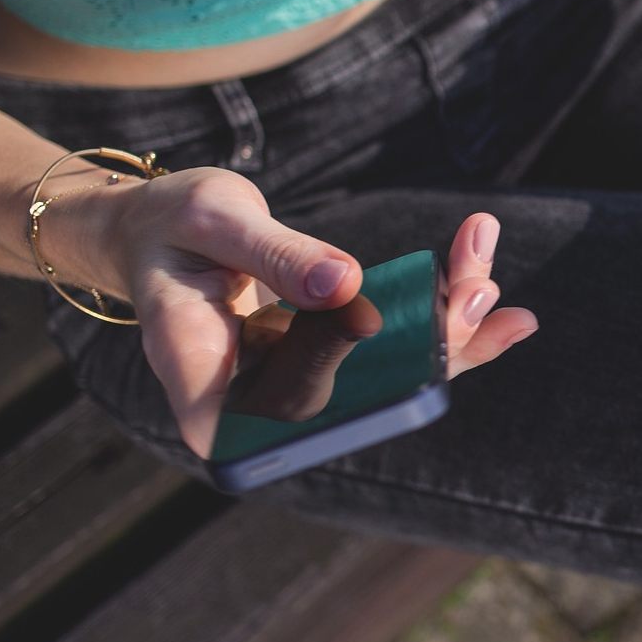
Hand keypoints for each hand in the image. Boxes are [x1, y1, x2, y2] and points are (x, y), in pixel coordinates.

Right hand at [71, 167, 536, 457]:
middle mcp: (257, 398)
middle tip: (479, 290)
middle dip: (432, 347)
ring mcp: (295, 380)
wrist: (157, 231)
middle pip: (360, 400)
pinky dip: (438, 310)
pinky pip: (390, 347)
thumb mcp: (211, 221)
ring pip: (388, 375)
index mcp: (206, 383)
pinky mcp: (325, 355)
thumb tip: (346, 287)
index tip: (429, 354)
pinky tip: (481, 274)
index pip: (290, 420)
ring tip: (483, 255)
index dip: (368, 402)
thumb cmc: (169, 226)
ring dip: (448, 320)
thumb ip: (273, 254)